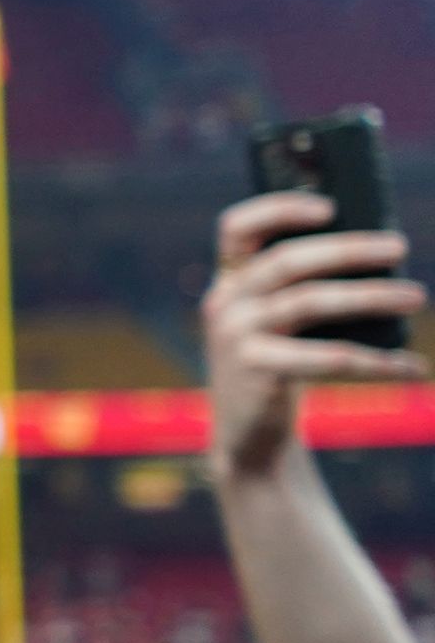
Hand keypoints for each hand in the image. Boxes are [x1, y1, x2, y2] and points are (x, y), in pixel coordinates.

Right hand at [207, 193, 427, 473]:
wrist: (250, 435)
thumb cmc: (278, 366)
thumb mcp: (275, 322)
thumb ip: (300, 289)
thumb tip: (377, 256)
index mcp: (229, 281)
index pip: (237, 229)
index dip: (279, 210)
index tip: (330, 207)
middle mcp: (226, 303)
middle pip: (287, 261)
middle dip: (348, 249)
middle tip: (398, 247)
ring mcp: (237, 338)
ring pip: (311, 302)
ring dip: (370, 296)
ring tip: (416, 296)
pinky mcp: (258, 373)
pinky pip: (329, 358)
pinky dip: (376, 362)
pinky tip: (410, 366)